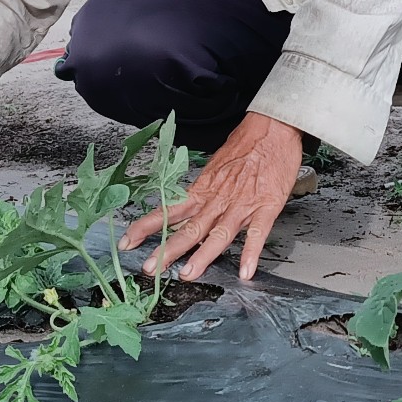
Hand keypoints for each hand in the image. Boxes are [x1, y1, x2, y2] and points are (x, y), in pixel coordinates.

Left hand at [120, 112, 300, 283]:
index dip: (148, 227)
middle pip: (190, 228)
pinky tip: (245, 271)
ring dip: (202, 256)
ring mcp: (242, 204)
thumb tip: (186, 207)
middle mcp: (218, 199)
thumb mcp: (216, 167)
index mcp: (204, 189)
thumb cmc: (245, 144)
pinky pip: (258, 233)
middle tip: (150, 268)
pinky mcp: (267, 206)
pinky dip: (251, 252)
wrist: (273, 127)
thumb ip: (203, 190)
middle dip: (168, 250)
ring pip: (219, 234)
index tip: (128, 241)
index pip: (171, 211)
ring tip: (188, 273)